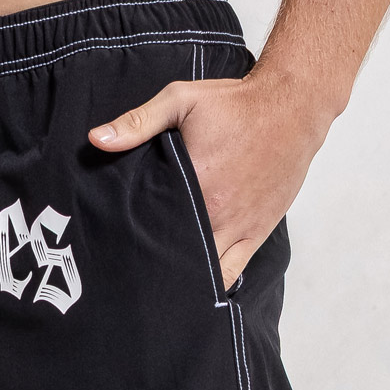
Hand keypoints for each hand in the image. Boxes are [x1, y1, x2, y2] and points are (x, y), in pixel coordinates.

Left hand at [88, 72, 330, 290]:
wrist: (292, 107)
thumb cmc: (237, 104)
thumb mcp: (181, 101)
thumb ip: (137, 122)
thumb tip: (97, 140)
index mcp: (193, 187)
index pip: (153, 229)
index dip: (135, 242)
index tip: (119, 249)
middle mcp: (215, 215)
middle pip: (177, 256)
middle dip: (157, 267)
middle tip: (136, 274)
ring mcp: (237, 228)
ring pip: (205, 272)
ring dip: (185, 279)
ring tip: (164, 284)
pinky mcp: (256, 232)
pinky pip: (232, 271)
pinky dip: (214, 282)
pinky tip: (197, 288)